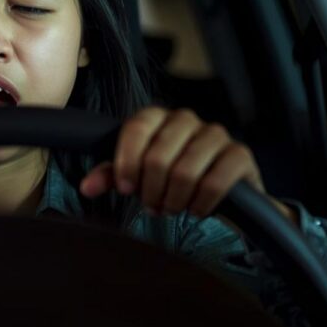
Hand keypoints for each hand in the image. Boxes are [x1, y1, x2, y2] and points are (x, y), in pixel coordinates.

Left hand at [79, 107, 294, 222]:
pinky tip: (196, 210)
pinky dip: (200, 204)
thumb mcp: (138, 175)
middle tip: (153, 205)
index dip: (127, 162)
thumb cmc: (170, 178)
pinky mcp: (239, 154)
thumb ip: (111, 176)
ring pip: (185, 172)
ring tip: (172, 207)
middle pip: (158, 156)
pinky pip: (214, 183)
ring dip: (174, 201)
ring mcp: (215, 133)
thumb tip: (86, 186)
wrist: (221, 190)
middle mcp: (186, 119)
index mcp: (157, 116)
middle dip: (151, 191)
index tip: (126, 188)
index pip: (136, 128)